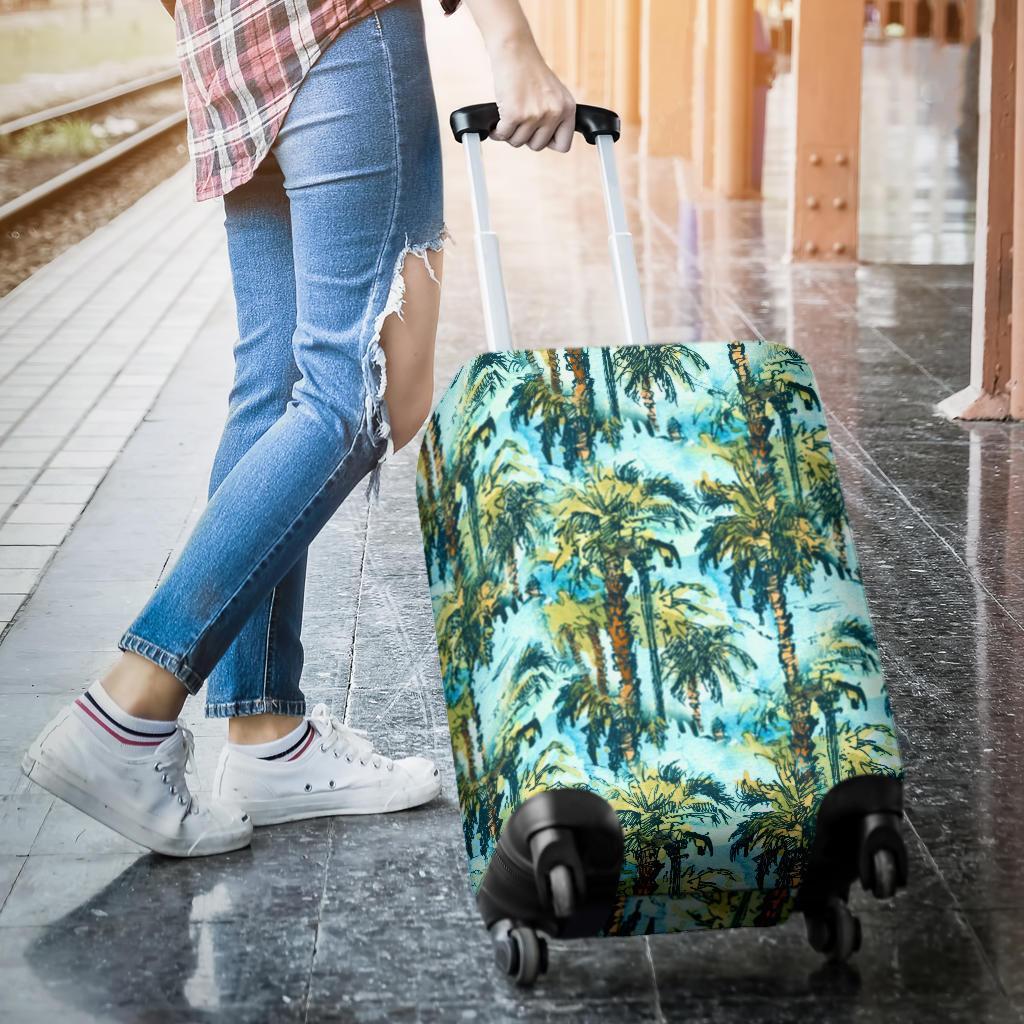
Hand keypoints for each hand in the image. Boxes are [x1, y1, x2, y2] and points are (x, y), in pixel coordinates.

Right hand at [487, 37, 575, 151]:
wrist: (514, 49)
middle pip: (537, 146)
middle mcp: (554, 112)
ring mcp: (534, 114)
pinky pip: (503, 136)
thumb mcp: (553, 93)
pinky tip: (497, 122)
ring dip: (509, 133)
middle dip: (525, 137)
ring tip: (508, 118)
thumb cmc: (529, 70)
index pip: (563, 145)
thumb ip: (555, 116)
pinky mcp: (514, 114)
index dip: (548, 142)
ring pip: (518, 142)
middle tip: (519, 122)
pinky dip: (497, 131)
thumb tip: (546, 142)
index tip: (538, 133)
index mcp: (567, 108)